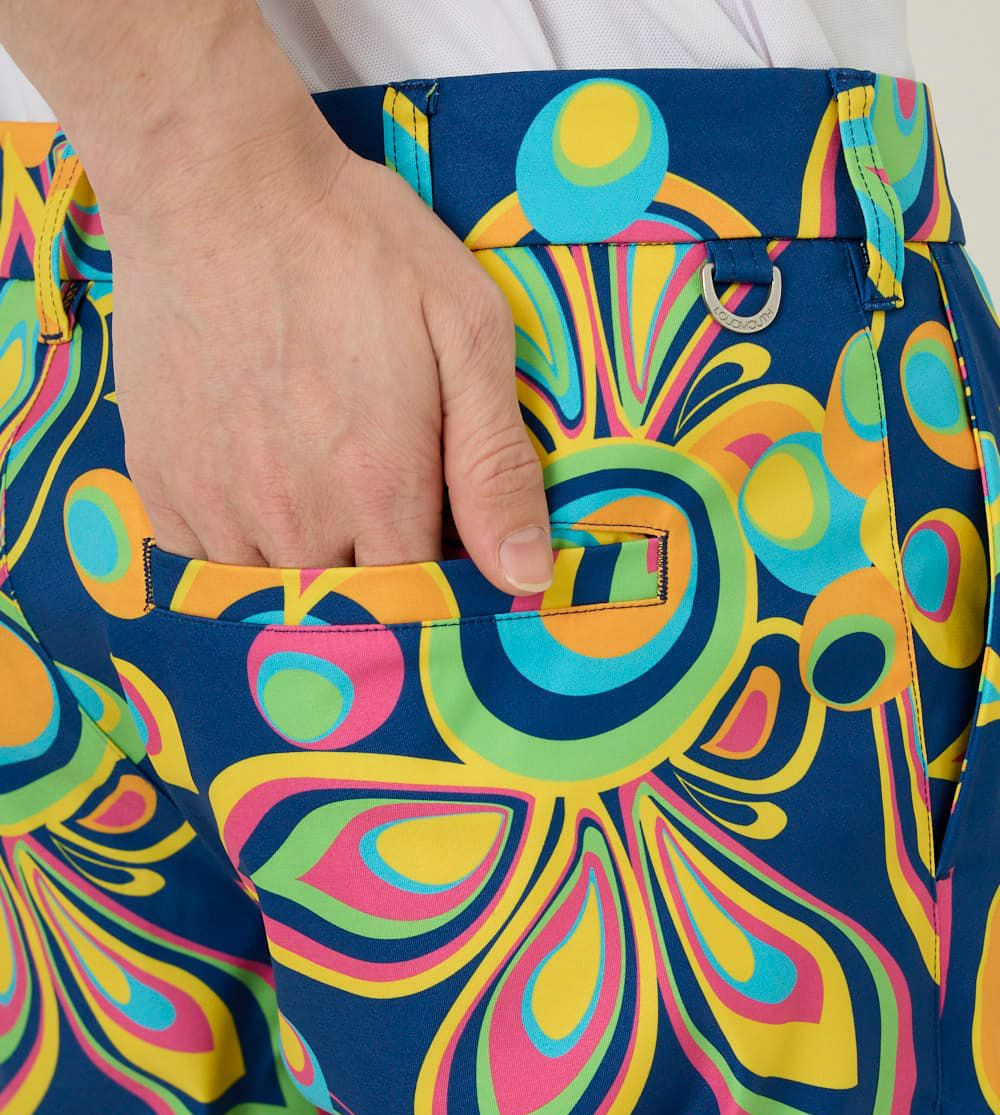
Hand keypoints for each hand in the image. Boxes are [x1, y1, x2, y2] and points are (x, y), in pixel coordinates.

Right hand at [98, 106, 555, 595]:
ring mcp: (218, 505)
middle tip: (378, 507)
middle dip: (376, 578)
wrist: (217, 185)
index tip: (441, 542)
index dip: (440, 583)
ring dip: (305, 565)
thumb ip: (496, 464)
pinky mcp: (161, 482)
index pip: (422, 600)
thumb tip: (524, 577)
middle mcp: (296, 520)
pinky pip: (202, 562)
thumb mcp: (466, 333)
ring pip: (272, 591)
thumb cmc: (356, 247)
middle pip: (348, 606)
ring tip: (319, 492)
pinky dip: (235, 546)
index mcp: (381, 491)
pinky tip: (257, 489)